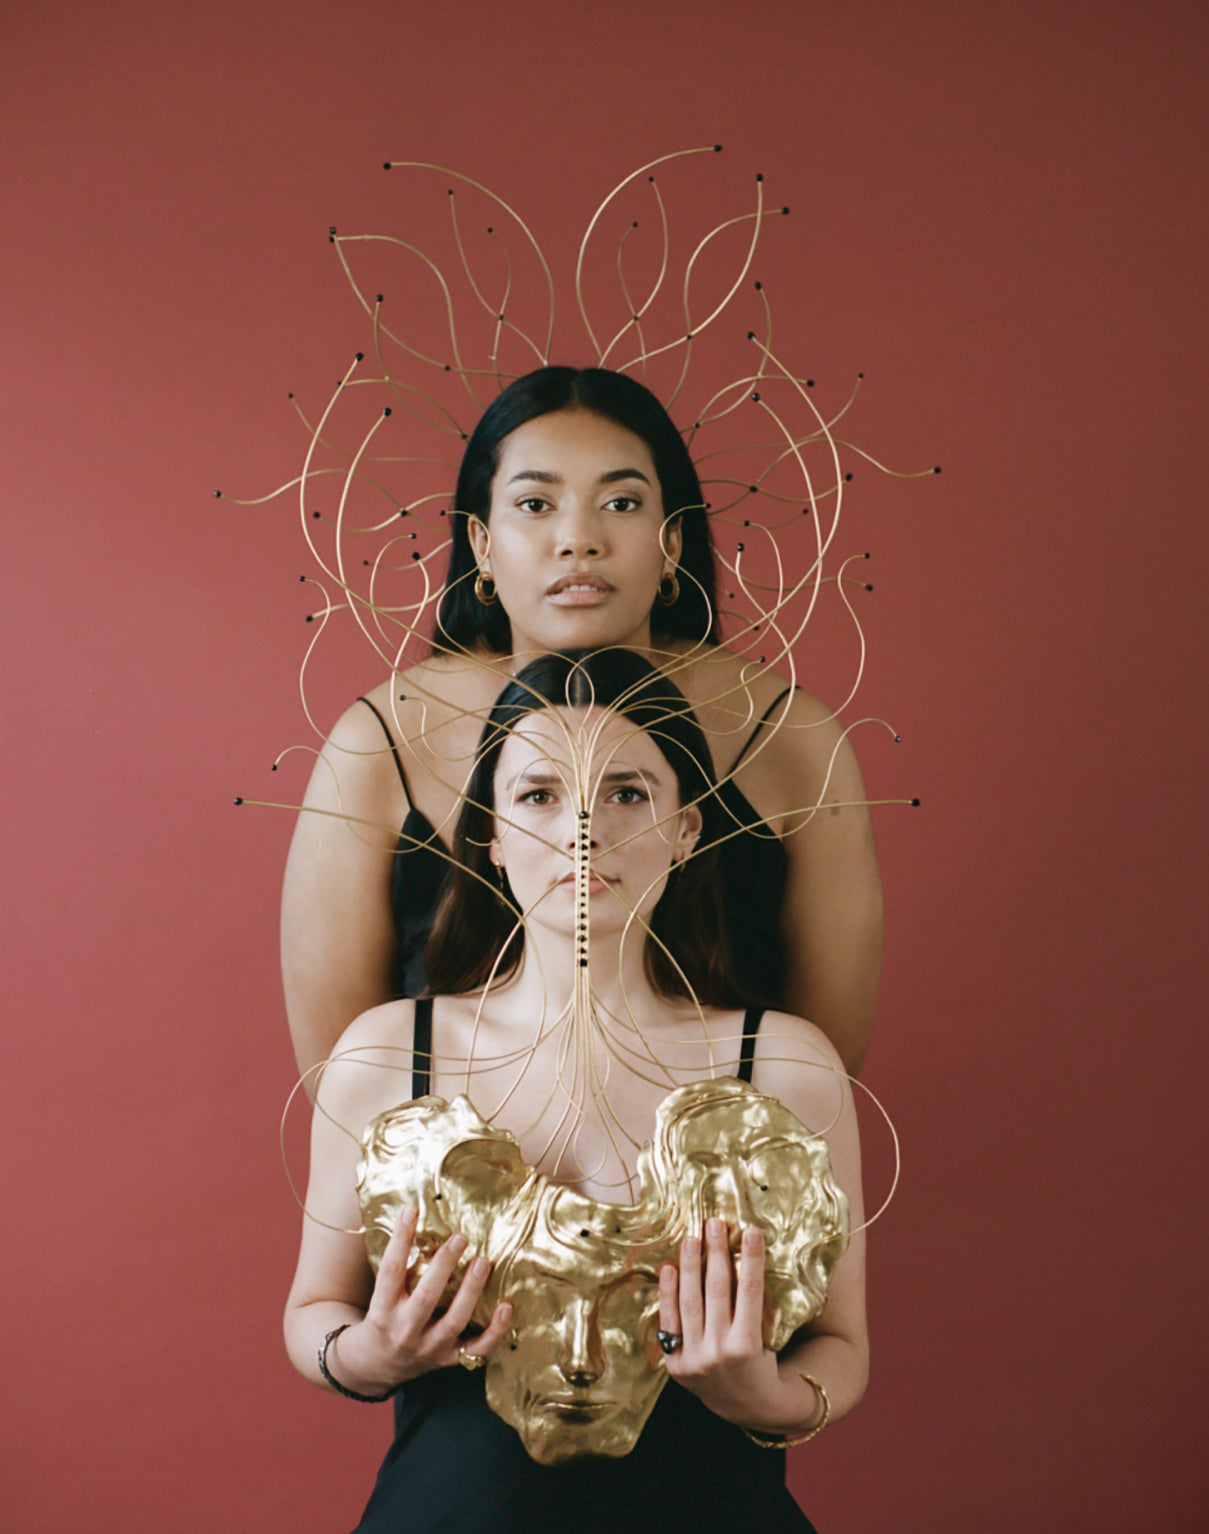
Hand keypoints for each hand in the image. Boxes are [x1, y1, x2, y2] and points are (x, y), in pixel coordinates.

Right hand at [335, 1207, 511, 1392]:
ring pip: (454, 1321)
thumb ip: (397, 1267)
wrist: (374, 1366)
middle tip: (460, 1238)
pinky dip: (495, 1330)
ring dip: (471, 1291)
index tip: (412, 1210)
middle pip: (426, 1297)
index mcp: (382, 1311)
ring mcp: (429, 1348)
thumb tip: (414, 1215)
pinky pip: (477, 1348)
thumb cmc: (381, 1319)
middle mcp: (404, 1331)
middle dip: (444, 1266)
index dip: (400, 1239)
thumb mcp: (378, 1296)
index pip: (390, 1270)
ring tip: (482, 1262)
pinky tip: (506, 1306)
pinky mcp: (449, 1359)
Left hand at [658, 1219, 784, 1426]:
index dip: (751, 1259)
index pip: (750, 1292)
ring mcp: (694, 1360)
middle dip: (716, 1254)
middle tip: (714, 1224)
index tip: (751, 1231)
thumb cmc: (761, 1361)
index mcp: (748, 1346)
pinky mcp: (675, 1364)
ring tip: (691, 1238)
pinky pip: (669, 1322)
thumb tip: (744, 1254)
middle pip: (717, 1292)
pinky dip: (668, 1294)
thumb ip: (754, 1303)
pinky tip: (669, 1268)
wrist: (745, 1405)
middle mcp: (719, 1353)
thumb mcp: (765, 1336)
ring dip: (690, 1267)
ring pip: (690, 1303)